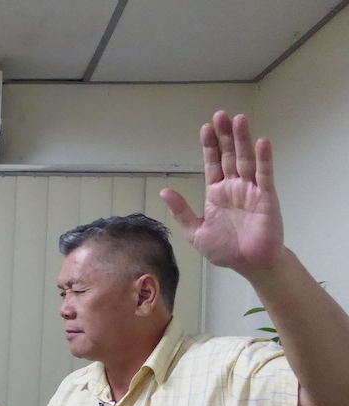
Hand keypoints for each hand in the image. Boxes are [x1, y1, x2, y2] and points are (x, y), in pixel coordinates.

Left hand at [160, 111, 284, 275]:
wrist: (249, 264)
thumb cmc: (225, 249)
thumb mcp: (195, 231)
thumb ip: (182, 211)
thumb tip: (164, 191)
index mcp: (216, 193)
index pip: (212, 163)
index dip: (209, 146)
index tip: (205, 127)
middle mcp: (234, 187)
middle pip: (228, 156)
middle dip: (225, 136)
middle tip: (221, 114)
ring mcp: (251, 190)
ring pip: (246, 160)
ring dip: (243, 140)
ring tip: (239, 119)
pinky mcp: (266, 197)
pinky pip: (265, 175)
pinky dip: (264, 159)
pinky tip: (262, 142)